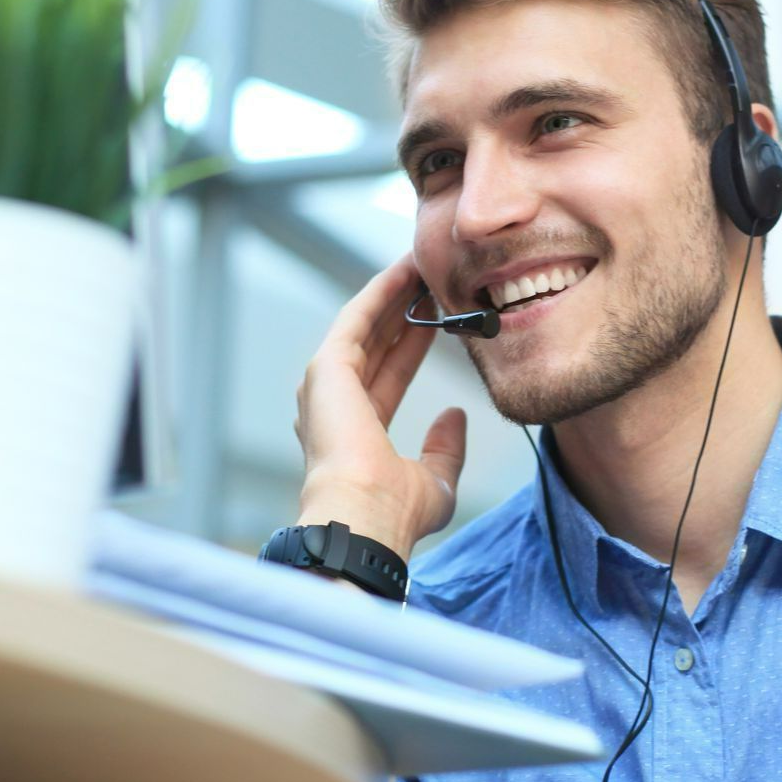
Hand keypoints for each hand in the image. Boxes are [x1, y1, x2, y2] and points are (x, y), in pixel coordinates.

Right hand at [294, 253, 466, 560]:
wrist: (365, 517)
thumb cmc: (394, 512)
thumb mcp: (436, 480)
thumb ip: (445, 447)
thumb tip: (455, 416)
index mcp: (356, 431)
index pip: (390, 374)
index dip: (414, 343)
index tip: (438, 317)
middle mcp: (335, 404)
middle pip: (375, 343)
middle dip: (403, 310)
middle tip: (432, 279)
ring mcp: (327, 384)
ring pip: (365, 325)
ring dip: (392, 294)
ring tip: (422, 264)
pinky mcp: (326, 367)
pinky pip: (357, 318)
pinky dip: (380, 292)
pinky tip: (404, 271)